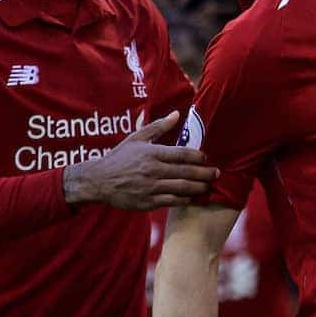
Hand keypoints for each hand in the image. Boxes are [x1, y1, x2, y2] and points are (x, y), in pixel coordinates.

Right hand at [62, 111, 218, 208]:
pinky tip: (192, 198)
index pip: (183, 154)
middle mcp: (153, 170)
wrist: (99, 180)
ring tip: (208, 186)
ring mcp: (151, 188)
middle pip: (187, 172)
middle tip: (217, 173)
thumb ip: (158, 127)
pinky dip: (184, 200)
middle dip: (205, 173)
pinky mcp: (147, 202)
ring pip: (182, 188)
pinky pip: (171, 202)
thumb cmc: (119, 158)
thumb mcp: (136, 138)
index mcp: (152, 153)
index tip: (206, 158)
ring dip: (198, 188)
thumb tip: (177, 114)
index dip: (198, 157)